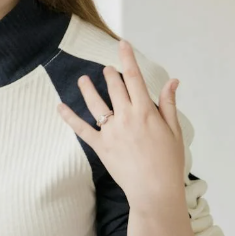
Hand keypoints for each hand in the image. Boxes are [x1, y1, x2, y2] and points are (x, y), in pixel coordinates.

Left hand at [56, 40, 184, 208]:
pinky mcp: (100, 145)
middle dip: (110, 75)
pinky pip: (81, 128)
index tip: (122, 45)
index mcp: (146, 112)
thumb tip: (172, 81)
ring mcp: (111, 131)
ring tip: (83, 79)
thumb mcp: (175, 131)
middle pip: (114, 88)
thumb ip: (168, 104)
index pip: (135, 78)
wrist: (155, 190)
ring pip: (96, 103)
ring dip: (88, 89)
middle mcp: (126, 117)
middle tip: (107, 69)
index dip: (127, 59)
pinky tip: (59, 106)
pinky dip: (69, 117)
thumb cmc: (169, 162)